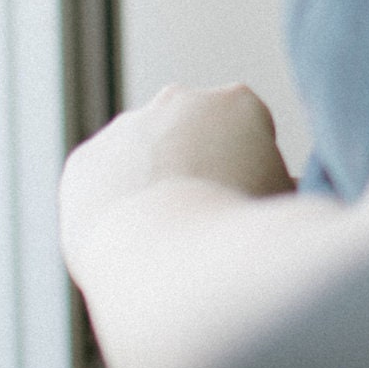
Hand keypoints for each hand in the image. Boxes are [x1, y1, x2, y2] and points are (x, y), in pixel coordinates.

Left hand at [60, 86, 295, 261]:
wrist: (177, 267)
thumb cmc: (247, 240)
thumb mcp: (284, 204)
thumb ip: (278, 184)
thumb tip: (283, 187)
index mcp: (239, 103)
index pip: (247, 132)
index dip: (250, 176)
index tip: (245, 210)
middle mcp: (180, 100)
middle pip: (194, 135)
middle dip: (199, 167)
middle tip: (207, 222)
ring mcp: (126, 128)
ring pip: (143, 156)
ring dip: (152, 183)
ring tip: (168, 239)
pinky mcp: (84, 162)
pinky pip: (101, 184)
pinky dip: (113, 207)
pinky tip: (131, 241)